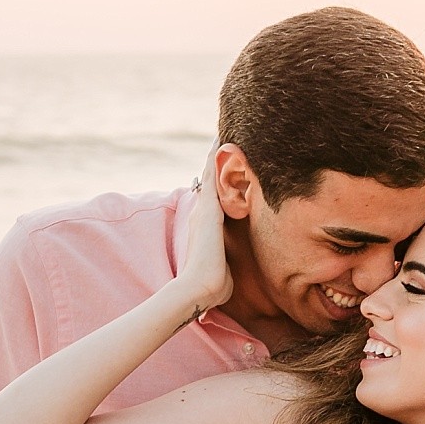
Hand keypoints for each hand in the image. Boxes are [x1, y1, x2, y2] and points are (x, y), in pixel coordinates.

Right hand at [173, 144, 234, 312]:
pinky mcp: (209, 210)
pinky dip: (213, 161)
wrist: (199, 287)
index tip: (219, 171)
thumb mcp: (223, 270)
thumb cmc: (211, 285)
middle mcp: (201, 216)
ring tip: (219, 136)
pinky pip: (211, 178)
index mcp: (205, 229)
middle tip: (218, 142)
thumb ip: (225, 266)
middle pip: (208, 184)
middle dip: (212, 165)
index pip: (212, 202)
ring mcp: (203, 212)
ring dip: (213, 158)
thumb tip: (225, 275)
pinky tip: (219, 143)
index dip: (214, 186)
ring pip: (208, 177)